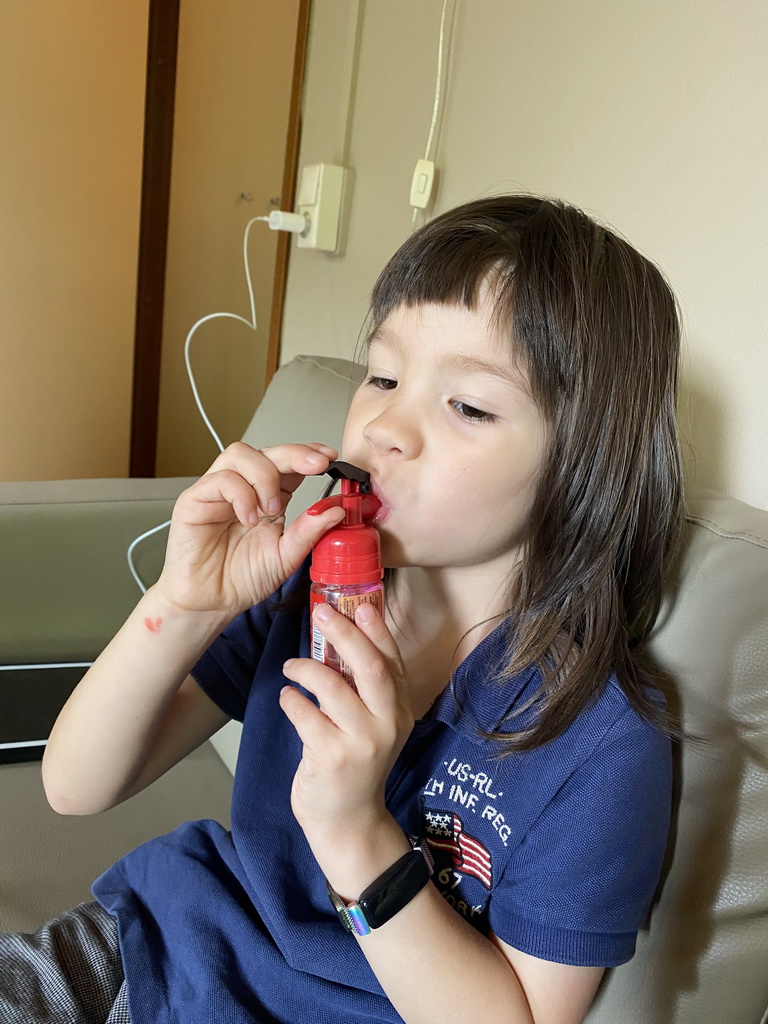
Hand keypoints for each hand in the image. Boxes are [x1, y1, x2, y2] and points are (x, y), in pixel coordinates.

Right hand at [155, 442, 345, 616]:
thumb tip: (336, 510)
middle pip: (267, 451)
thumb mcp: (285, 557)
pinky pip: (220, 479)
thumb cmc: (242, 579)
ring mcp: (217, 491)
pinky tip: (248, 518)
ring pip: (241, 454)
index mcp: (269, 497)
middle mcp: (244, 488)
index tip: (330, 456)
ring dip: (265, 476)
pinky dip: (241, 495)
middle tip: (317, 465)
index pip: (288, 462)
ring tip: (271, 509)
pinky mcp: (194, 499)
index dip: (308, 453)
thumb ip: (308, 532)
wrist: (210, 603)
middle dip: (295, 454)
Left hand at [279, 602, 414, 850]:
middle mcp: (387, 723)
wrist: (348, 820)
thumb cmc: (355, 761)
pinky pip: (305, 714)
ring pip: (331, 687)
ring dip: (305, 669)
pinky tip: (287, 698)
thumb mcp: (372, 724)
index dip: (377, 630)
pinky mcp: (332, 757)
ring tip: (291, 668)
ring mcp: (362, 742)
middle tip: (321, 612)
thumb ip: (364, 688)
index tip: (361, 605)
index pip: (391, 660)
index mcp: (399, 709)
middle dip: (344, 634)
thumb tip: (342, 635)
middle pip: (369, 666)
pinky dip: (291, 699)